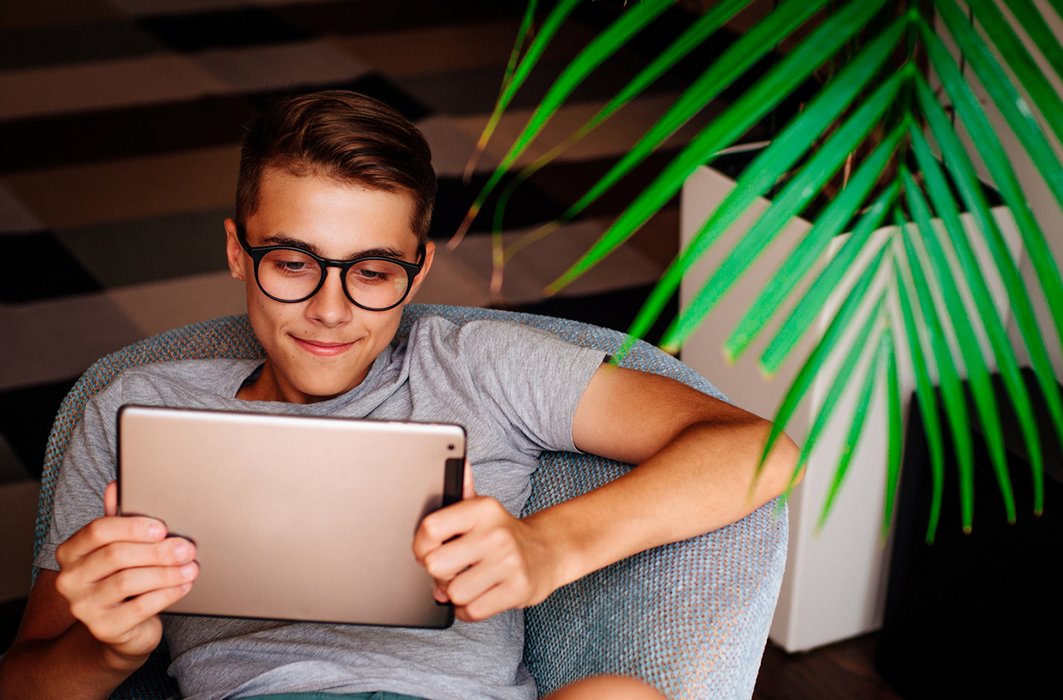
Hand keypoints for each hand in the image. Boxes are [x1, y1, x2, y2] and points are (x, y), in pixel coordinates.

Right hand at [54, 482, 197, 663]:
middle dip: (158, 551)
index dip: (133, 527)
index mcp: (71, 551)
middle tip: (187, 548)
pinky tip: (184, 586)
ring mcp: (83, 607)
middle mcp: (69, 579)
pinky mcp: (104, 629)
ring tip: (191, 567)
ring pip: (129, 581)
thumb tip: (116, 485)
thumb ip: (118, 518)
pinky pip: (140, 607)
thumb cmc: (123, 578)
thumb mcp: (119, 547)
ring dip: (166, 572)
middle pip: (116, 555)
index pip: (98, 531)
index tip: (163, 527)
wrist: (122, 627)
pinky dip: (167, 593)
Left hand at [412, 465, 560, 621]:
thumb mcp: (484, 509)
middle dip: (437, 574)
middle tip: (449, 570)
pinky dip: (468, 610)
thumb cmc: (504, 533)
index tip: (426, 550)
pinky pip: (472, 611)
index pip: (430, 528)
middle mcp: (496, 533)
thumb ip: (463, 490)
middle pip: (435, 565)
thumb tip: (457, 461)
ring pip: (453, 592)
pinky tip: (477, 596)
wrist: (548, 552)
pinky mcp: (517, 589)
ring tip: (467, 583)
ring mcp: (508, 562)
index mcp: (483, 509)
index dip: (420, 545)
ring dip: (455, 594)